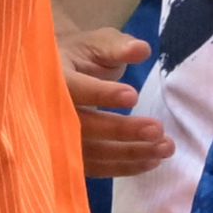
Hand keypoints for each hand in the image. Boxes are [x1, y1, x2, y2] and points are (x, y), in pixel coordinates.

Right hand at [61, 26, 168, 176]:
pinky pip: (95, 168)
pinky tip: (152, 161)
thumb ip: (116, 47)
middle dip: (120, 130)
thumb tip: (141, 50)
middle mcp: (46, 111)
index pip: (72, 88)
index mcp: (51, 76)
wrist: (52, 76)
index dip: (101, 94)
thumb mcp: (95, 44)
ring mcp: (54, 138)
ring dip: (129, 153)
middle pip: (82, 126)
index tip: (132, 96)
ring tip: (165, 147)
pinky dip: (124, 167)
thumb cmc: (78, 57)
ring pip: (90, 152)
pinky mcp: (67, 157)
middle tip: (157, 129)